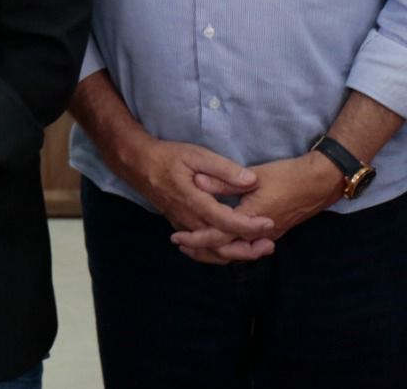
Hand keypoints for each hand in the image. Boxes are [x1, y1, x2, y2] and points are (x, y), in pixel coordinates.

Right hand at [115, 135, 273, 254]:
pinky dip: (220, 253)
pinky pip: (201, 248)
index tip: (270, 222)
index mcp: (194, 201)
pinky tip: (235, 249)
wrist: (137, 163)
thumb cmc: (168, 156)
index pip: (226, 221)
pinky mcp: (180, 226)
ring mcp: (182, 225)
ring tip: (258, 250)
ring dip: (235, 254)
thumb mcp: (197, 155)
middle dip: (247, 249)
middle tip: (270, 245)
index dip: (249, 225)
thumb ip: (224, 169)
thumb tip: (251, 181)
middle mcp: (188, 219)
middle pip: (220, 245)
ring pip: (210, 251)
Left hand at [169, 152, 342, 262]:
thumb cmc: (287, 175)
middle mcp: (261, 233)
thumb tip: (196, 183)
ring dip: (215, 250)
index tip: (177, 237)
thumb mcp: (253, 176)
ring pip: (238, 251)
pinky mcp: (273, 232)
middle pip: (227, 251)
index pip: (218, 236)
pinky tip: (219, 240)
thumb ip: (224, 182)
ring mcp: (269, 235)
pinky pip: (247, 246)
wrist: (321, 182)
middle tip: (180, 245)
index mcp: (252, 219)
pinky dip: (230, 246)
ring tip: (194, 246)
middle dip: (202, 250)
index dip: (196, 238)